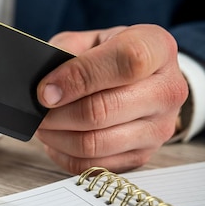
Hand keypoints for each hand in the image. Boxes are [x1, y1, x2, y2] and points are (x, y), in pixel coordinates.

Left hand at [35, 24, 187, 173]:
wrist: (142, 81)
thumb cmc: (110, 57)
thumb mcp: (89, 41)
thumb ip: (66, 52)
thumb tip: (44, 86)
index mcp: (157, 48)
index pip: (126, 62)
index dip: (79, 77)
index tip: (46, 89)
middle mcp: (167, 90)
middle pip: (103, 110)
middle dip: (57, 113)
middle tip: (37, 109)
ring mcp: (159, 128)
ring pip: (95, 142)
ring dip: (57, 136)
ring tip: (43, 124)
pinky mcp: (143, 155)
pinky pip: (93, 165)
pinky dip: (65, 154)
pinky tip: (56, 140)